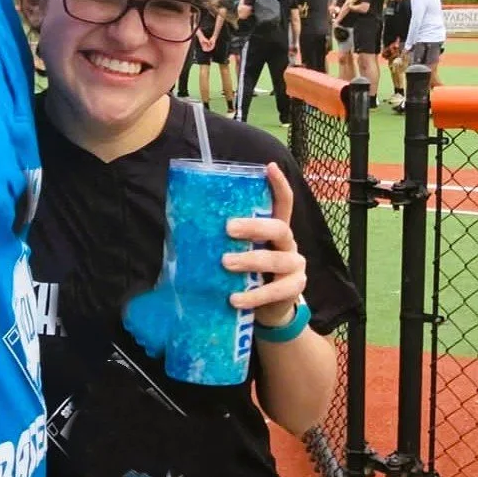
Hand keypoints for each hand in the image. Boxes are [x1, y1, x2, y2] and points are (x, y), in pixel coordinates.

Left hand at [222, 162, 307, 329]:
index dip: (278, 185)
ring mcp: (294, 266)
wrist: (268, 310)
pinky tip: (234, 299)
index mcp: (276, 230)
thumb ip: (226, 240)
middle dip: (255, 227)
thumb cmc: (248, 274)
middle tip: (229, 228)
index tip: (269, 166)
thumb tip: (183, 224)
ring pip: (276, 259)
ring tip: (225, 263)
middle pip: (280, 228)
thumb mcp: (240, 252)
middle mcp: (289, 244)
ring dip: (250, 260)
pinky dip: (253, 295)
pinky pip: (275, 291)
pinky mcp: (293, 289)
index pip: (283, 202)